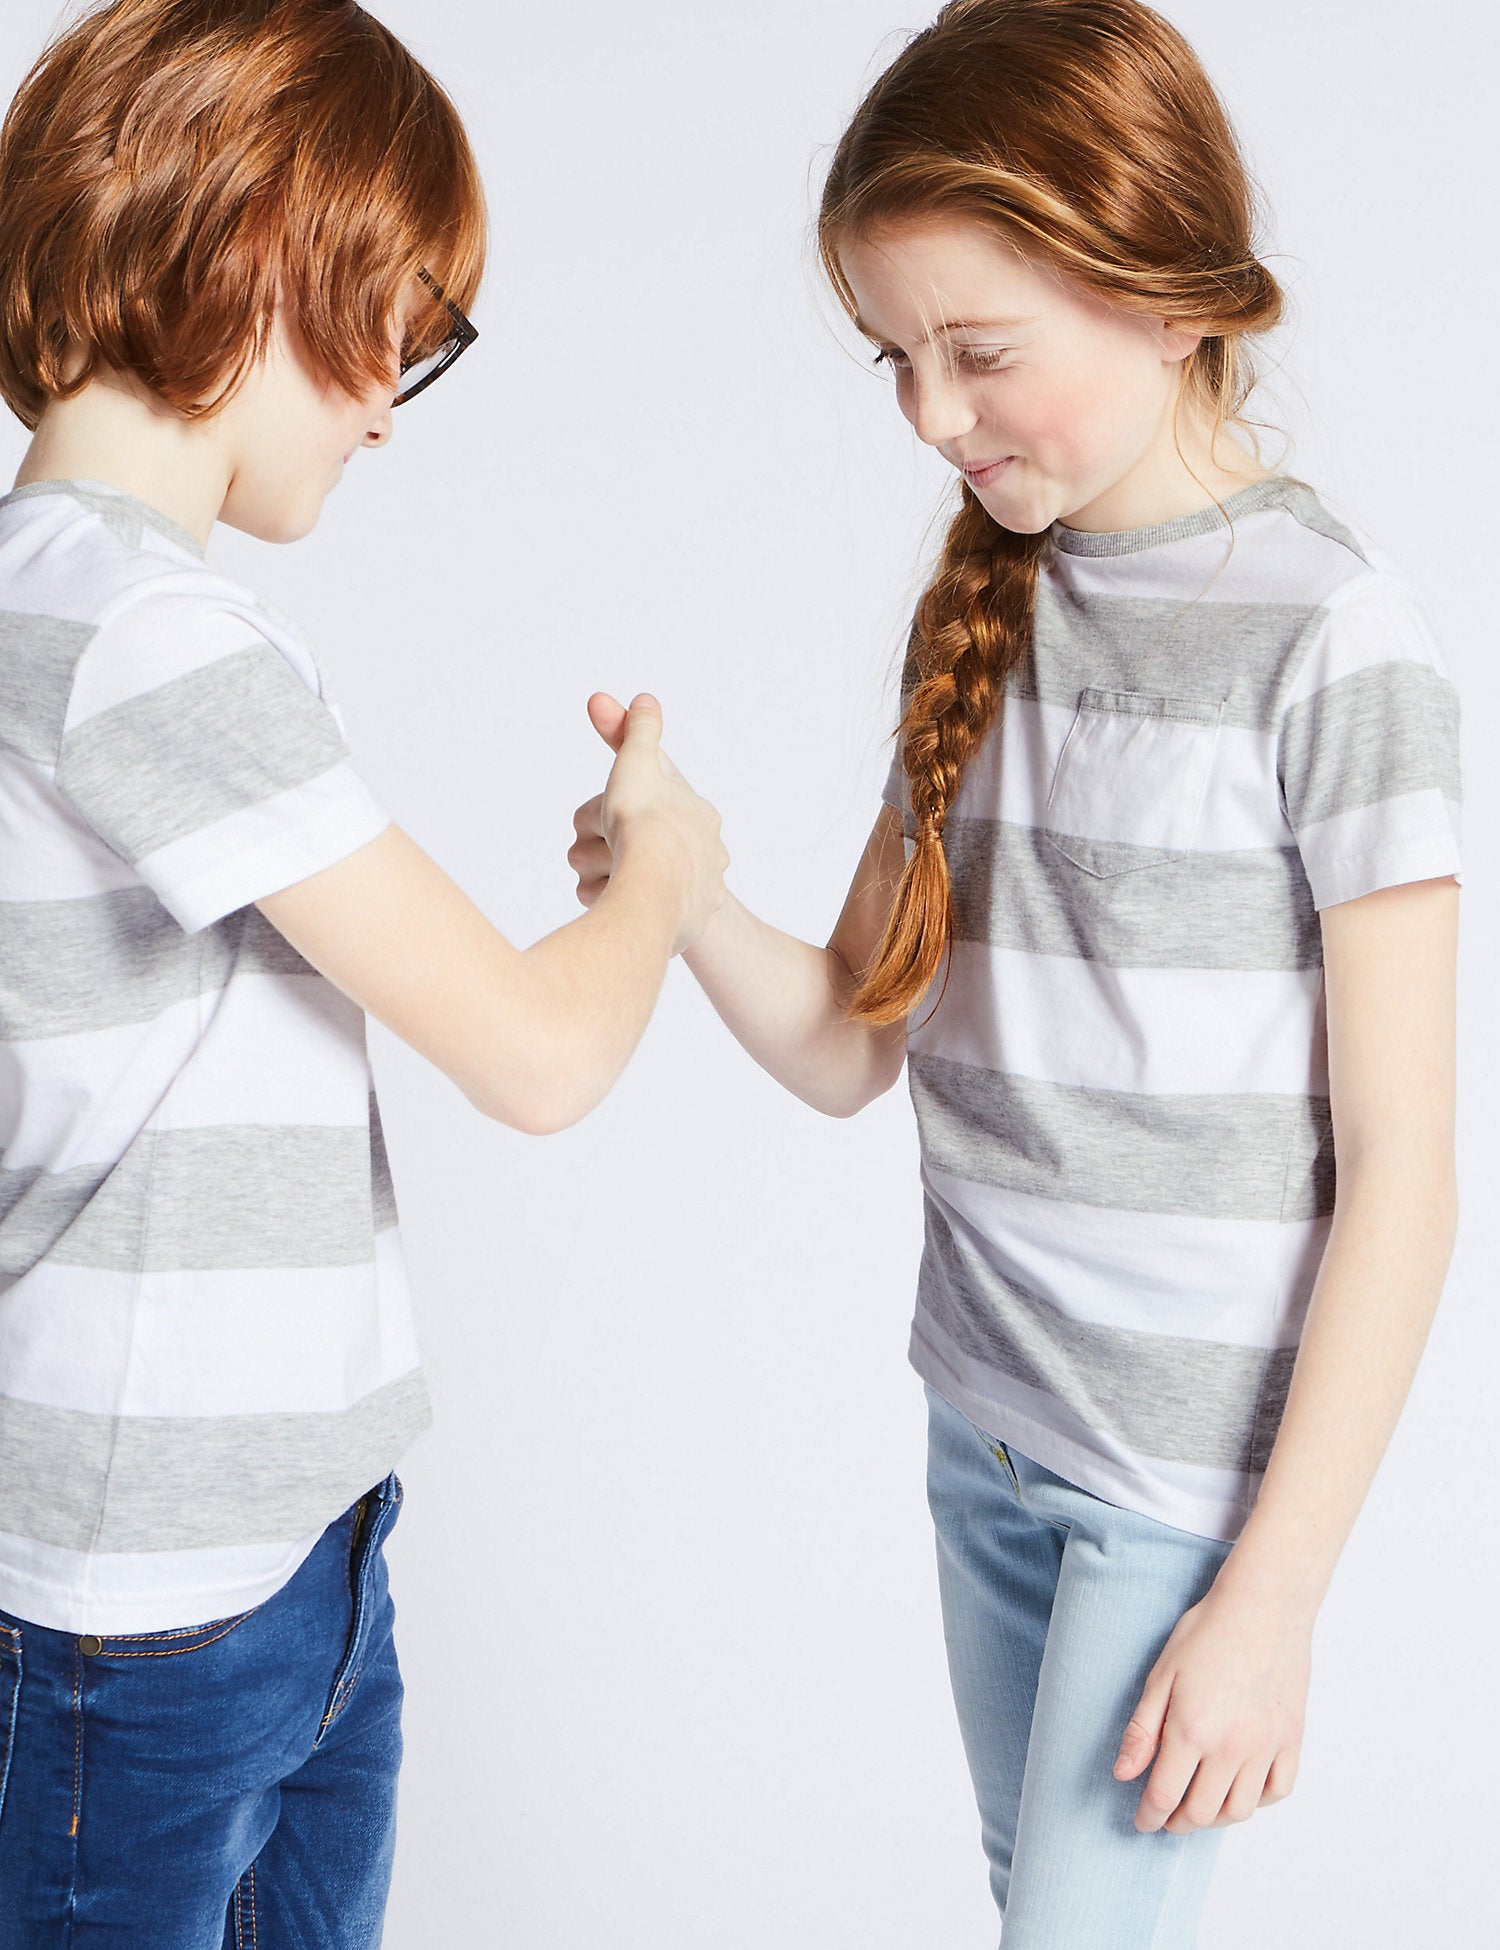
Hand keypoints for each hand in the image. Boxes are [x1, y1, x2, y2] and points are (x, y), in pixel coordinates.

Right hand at [568, 691, 727, 953]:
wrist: (653, 890)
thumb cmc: (643, 823)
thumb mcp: (638, 762)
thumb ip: (638, 729)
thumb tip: (644, 698)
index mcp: (701, 818)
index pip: (648, 806)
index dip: (615, 809)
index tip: (616, 816)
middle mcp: (708, 856)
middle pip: (639, 848)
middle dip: (608, 848)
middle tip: (608, 849)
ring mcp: (699, 895)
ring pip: (636, 884)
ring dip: (608, 878)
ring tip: (611, 880)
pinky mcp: (685, 931)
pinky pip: (641, 919)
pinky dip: (621, 911)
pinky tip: (618, 908)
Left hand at [1113, 1578, 1309, 1835]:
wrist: (1263, 1607)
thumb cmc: (1207, 1632)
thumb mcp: (1161, 1675)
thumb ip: (1142, 1730)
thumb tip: (1124, 1774)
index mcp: (1191, 1731)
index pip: (1165, 1796)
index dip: (1149, 1816)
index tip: (1142, 1822)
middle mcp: (1231, 1748)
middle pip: (1202, 1812)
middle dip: (1178, 1822)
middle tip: (1167, 1816)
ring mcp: (1265, 1747)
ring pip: (1240, 1810)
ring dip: (1215, 1817)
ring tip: (1200, 1806)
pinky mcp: (1291, 1740)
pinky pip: (1277, 1791)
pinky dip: (1257, 1801)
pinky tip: (1240, 1788)